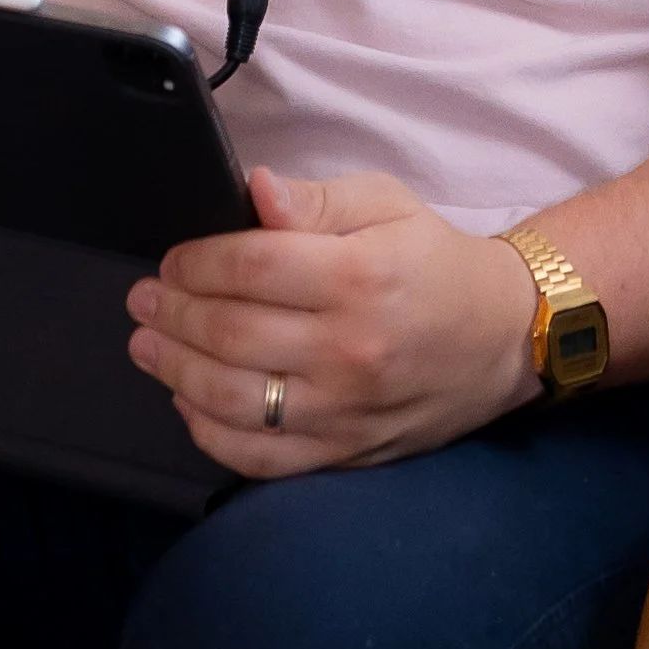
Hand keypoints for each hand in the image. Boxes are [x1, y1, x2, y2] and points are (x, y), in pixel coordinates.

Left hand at [126, 166, 539, 479]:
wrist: (504, 336)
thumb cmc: (435, 262)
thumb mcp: (386, 204)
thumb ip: (316, 200)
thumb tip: (255, 190)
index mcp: (359, 276)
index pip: (249, 268)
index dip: (195, 263)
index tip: (173, 261)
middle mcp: (350, 349)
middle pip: (231, 335)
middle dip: (171, 315)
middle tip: (143, 300)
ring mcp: (345, 409)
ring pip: (234, 401)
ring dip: (174, 372)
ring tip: (147, 346)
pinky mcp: (346, 452)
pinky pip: (260, 458)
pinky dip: (211, 433)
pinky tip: (189, 402)